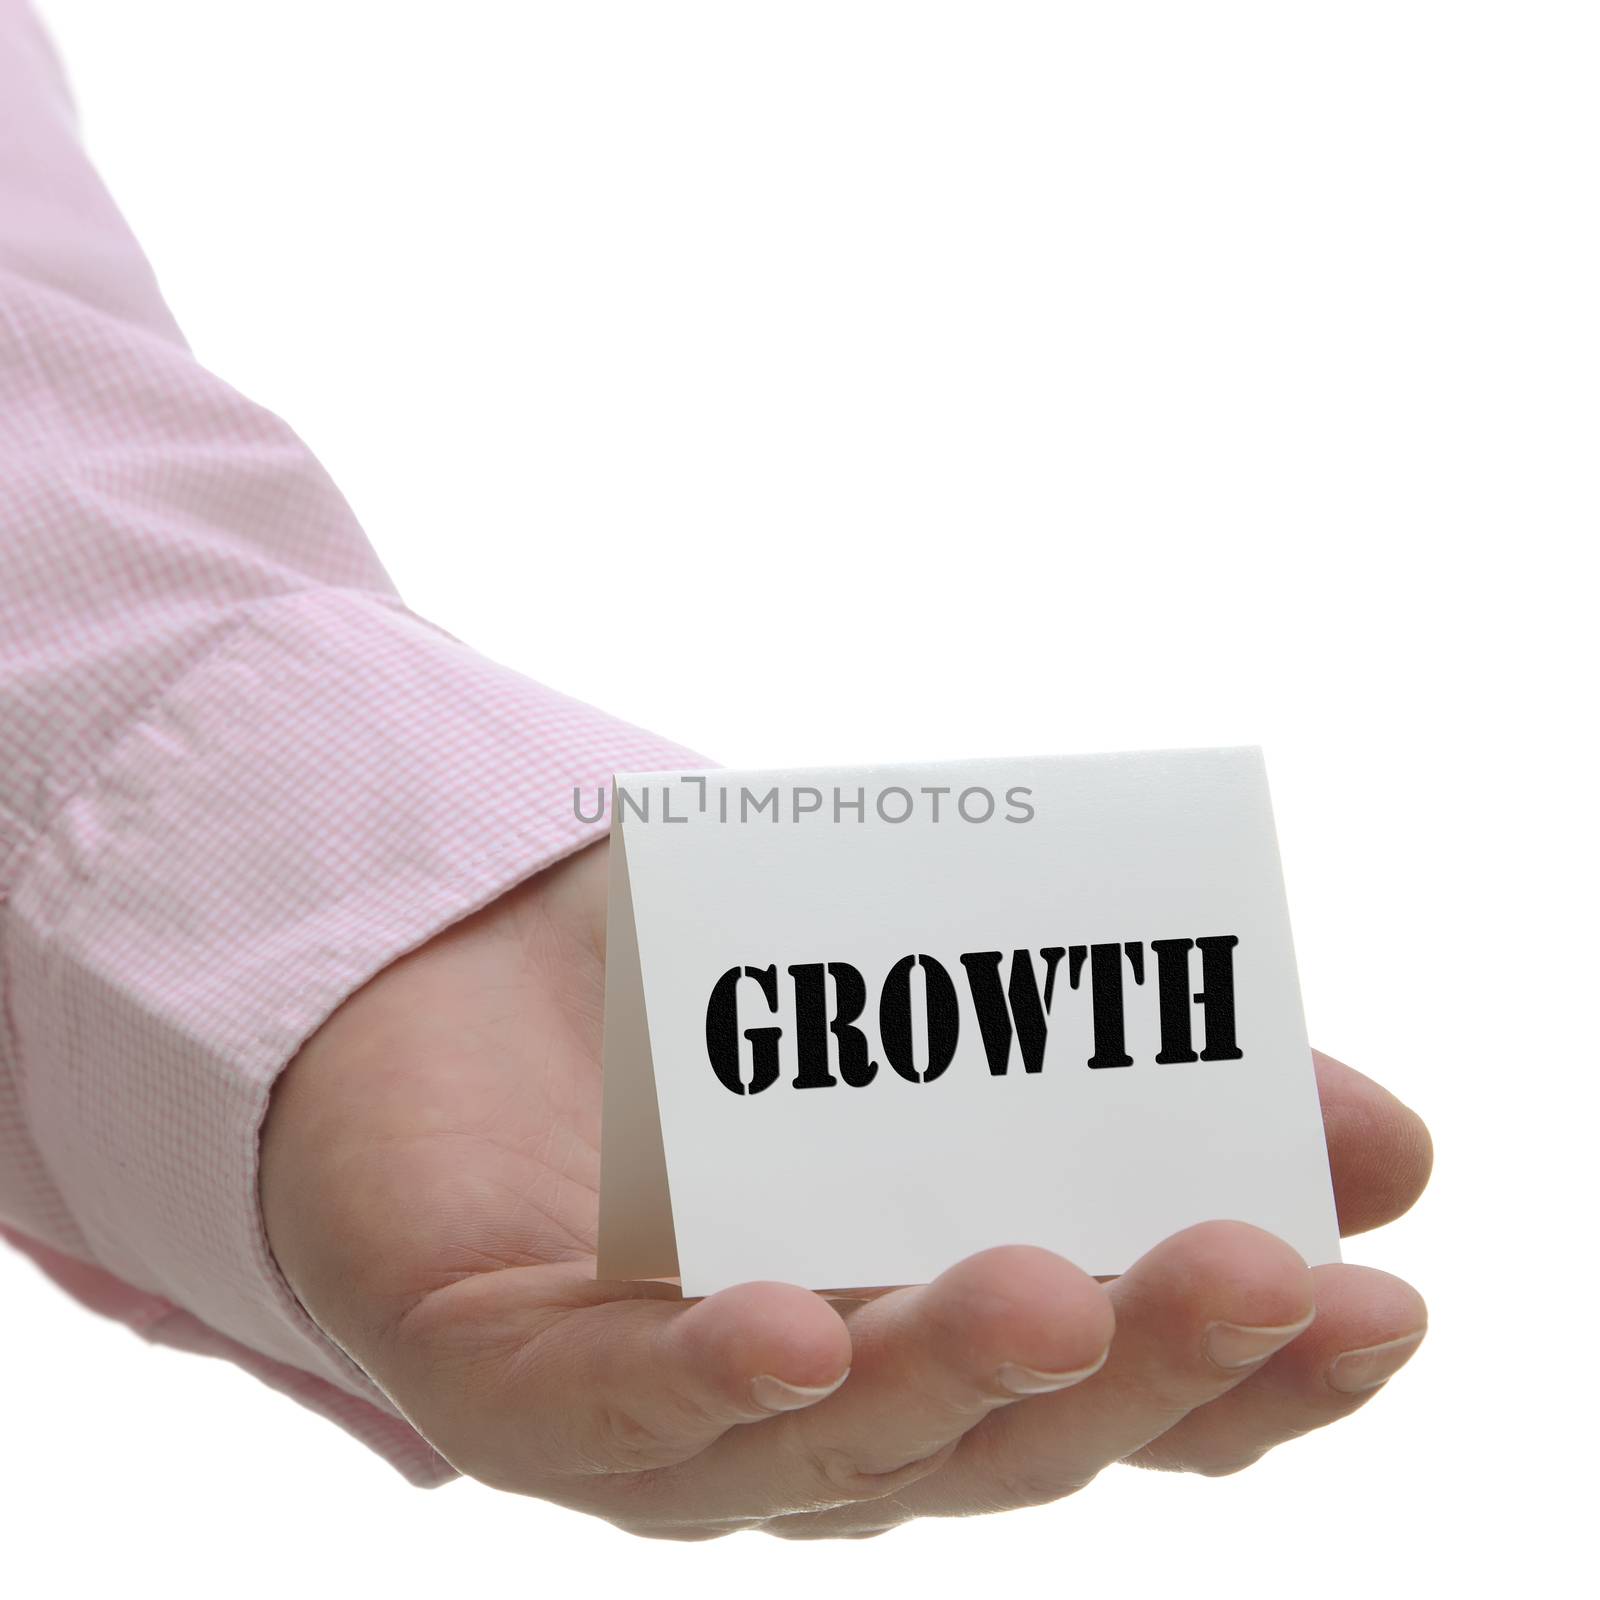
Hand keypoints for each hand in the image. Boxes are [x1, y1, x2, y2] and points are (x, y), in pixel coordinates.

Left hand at [261, 839, 1430, 1539]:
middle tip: (1266, 1271)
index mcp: (932, 1335)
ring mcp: (674, 1424)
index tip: (1376, 1291)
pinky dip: (711, 1383)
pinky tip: (791, 1328)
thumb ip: (1102, 1060)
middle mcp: (826, 1410)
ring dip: (954, 1379)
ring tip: (1052, 1296)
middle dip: (1148, 1368)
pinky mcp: (513, 1388)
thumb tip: (1376, 1134)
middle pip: (1005, 1436)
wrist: (432, 982)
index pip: (1120, 1398)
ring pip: (835, 1446)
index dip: (1256, 1376)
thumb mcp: (913, 994)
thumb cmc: (691, 1004)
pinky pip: (617, 1413)